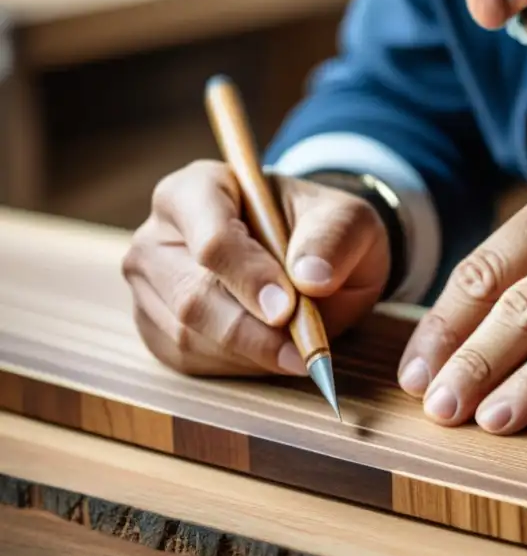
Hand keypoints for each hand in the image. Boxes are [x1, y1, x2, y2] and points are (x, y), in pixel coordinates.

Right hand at [123, 160, 389, 375]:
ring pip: (189, 335)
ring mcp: (149, 283)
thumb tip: (312, 279)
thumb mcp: (347, 221)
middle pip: (192, 297)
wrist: (307, 258)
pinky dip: (237, 366)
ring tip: (297, 345)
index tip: (288, 308)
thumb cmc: (321, 232)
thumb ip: (334, 239)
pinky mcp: (154, 325)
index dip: (249, 278)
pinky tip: (270, 351)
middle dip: (253, 331)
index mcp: (198, 189)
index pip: (211, 239)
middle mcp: (159, 234)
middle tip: (303, 350)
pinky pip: (188, 360)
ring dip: (250, 352)